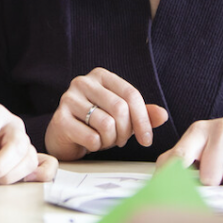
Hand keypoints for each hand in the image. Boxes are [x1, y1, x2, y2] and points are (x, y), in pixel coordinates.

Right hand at [43, 67, 167, 160]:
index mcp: (100, 76)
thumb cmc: (95, 124)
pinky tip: (91, 143)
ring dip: (110, 140)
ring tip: (104, 140)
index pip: (131, 94)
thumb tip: (163, 115)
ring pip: (106, 124)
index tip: (147, 140)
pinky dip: (96, 146)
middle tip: (120, 140)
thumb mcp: (122, 117)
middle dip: (125, 132)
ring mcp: (68, 99)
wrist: (65, 137)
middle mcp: (83, 82)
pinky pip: (91, 137)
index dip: (143, 120)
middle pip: (120, 108)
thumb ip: (142, 114)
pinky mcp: (60, 119)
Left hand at [155, 106, 222, 185]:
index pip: (180, 157)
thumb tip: (158, 179)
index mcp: (199, 131)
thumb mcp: (202, 143)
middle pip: (209, 176)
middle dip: (215, 182)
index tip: (166, 195)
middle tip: (221, 172)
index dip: (172, 178)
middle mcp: (221, 128)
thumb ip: (179, 158)